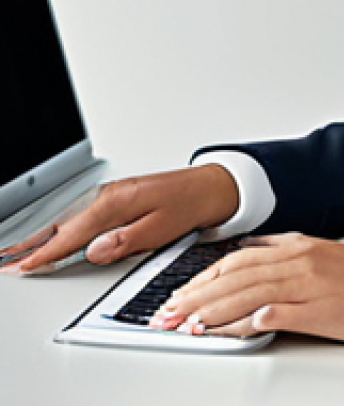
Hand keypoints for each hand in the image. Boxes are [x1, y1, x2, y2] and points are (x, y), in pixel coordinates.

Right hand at [0, 166, 238, 273]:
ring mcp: (113, 194)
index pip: (71, 234)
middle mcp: (110, 195)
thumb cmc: (190, 204)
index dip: (45, 254)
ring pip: (69, 218)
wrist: (213, 186)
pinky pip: (82, 214)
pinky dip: (63, 226)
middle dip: (32, 243)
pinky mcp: (118, 197)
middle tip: (6, 260)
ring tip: (18, 251)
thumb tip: (92, 251)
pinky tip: (54, 234)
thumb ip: (124, 241)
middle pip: (63, 224)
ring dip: (43, 235)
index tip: (23, 267)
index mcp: (117, 203)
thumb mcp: (160, 229)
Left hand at [149, 233, 343, 344]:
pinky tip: (226, 332)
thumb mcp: (328, 260)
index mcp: (301, 246)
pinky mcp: (322, 311)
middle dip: (192, 298)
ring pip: (246, 294)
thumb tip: (254, 266)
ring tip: (181, 327)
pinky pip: (274, 315)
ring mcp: (311, 284)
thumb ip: (290, 260)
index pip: (237, 260)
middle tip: (163, 317)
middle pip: (233, 276)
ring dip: (209, 312)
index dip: (201, 279)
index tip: (176, 297)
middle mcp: (301, 260)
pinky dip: (245, 323)